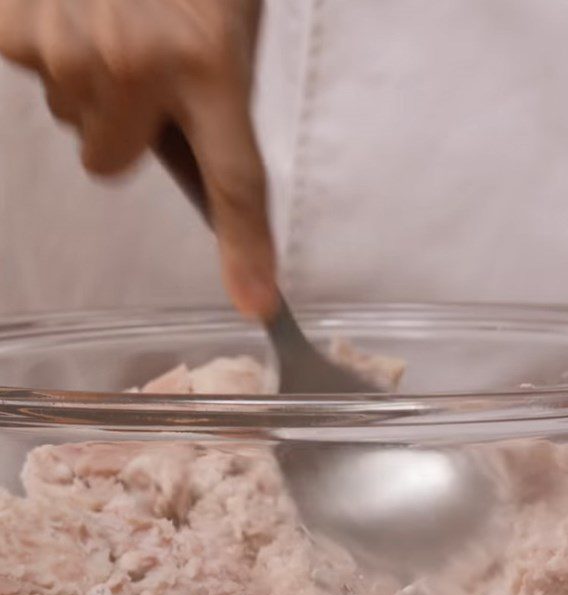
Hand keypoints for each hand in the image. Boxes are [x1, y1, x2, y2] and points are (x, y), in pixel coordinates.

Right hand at [0, 0, 275, 316]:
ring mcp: (71, 42)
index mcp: (213, 63)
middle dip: (120, 123)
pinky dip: (40, 41)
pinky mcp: (15, 22)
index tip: (258, 304)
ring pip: (67, 117)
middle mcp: (140, 63)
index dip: (247, 249)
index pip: (238, 180)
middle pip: (109, 159)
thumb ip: (209, 96)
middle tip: (136, 58)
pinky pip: (25, 64)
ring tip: (103, 13)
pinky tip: (67, 1)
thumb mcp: (225, 22)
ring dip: (84, 80)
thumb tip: (186, 159)